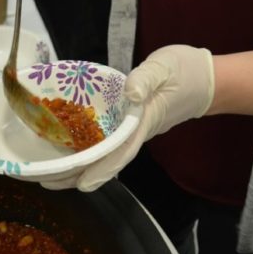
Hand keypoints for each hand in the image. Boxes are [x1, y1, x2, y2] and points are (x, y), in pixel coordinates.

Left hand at [42, 44, 214, 190]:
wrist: (205, 79)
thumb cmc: (185, 72)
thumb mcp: (164, 68)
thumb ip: (146, 79)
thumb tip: (130, 94)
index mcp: (143, 122)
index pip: (121, 152)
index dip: (101, 169)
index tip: (82, 185)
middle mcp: (135, 133)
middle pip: (106, 162)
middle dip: (78, 175)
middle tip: (47, 183)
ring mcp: (132, 132)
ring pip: (104, 156)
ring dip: (78, 167)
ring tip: (49, 175)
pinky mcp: (129, 127)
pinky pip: (105, 144)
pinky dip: (86, 152)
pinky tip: (67, 153)